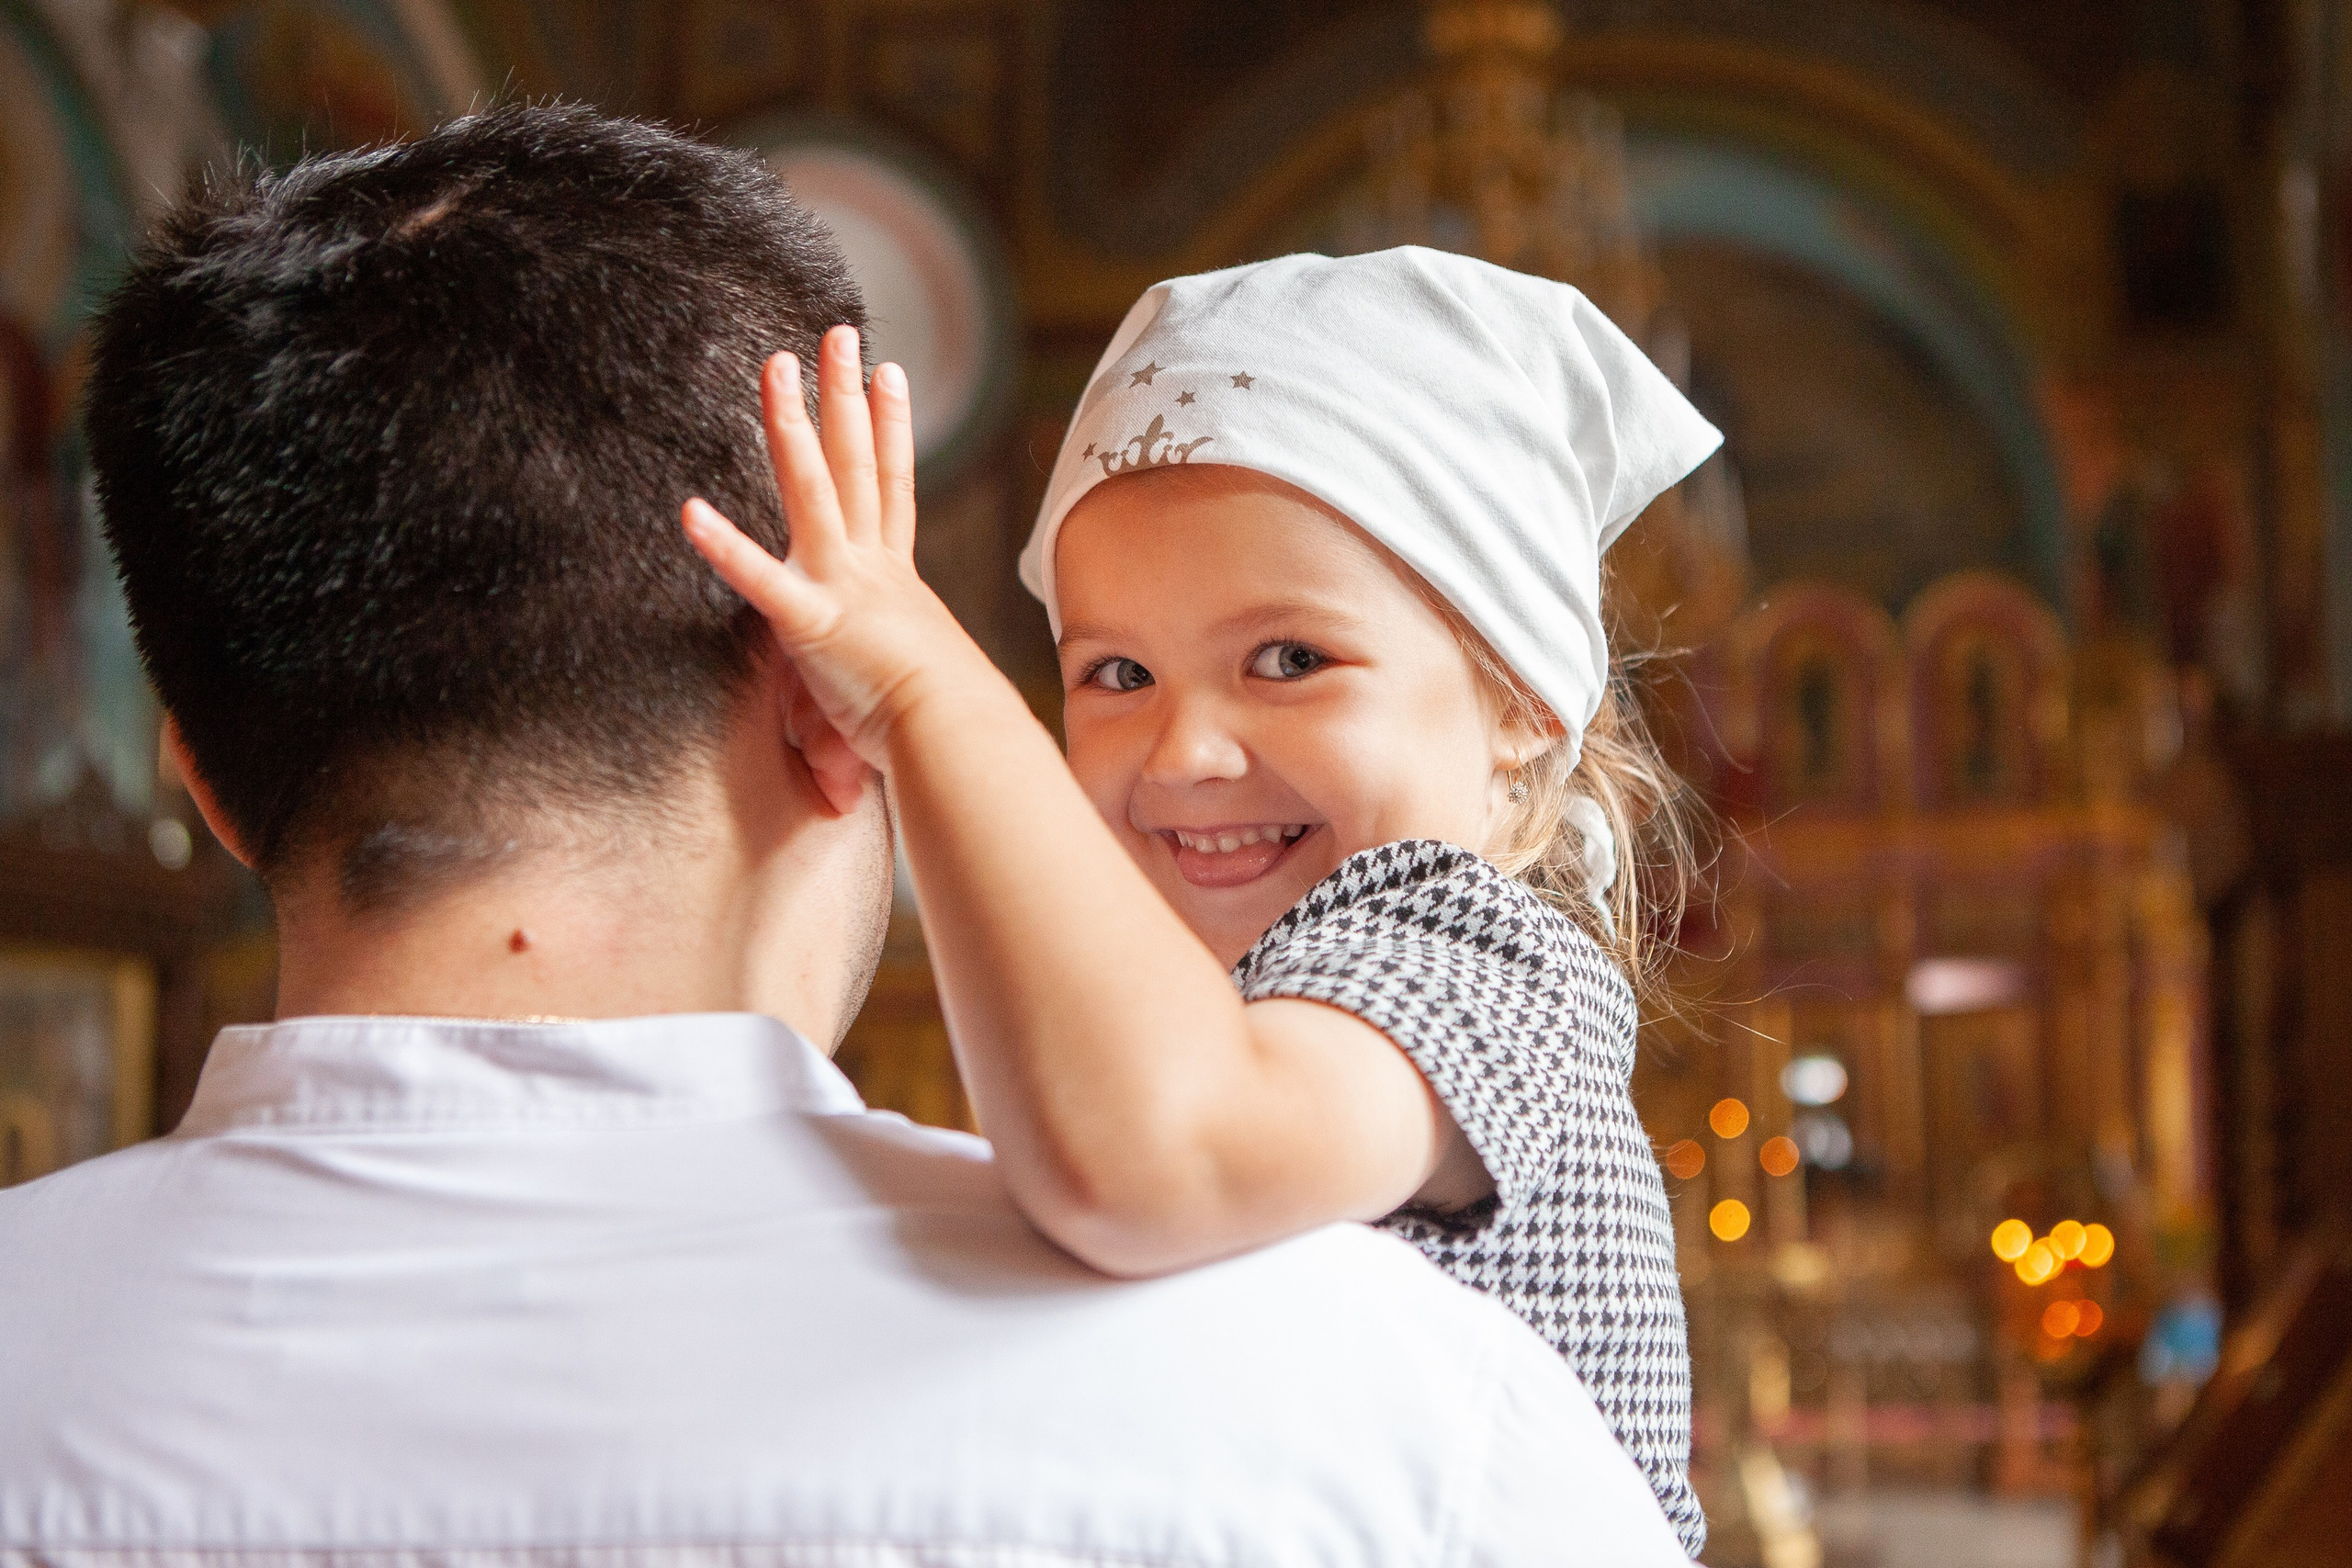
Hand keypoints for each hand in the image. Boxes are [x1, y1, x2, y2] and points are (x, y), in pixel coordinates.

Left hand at [684, 326, 997, 776]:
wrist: (955, 737)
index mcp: (897, 580)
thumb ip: (911, 664)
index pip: (891, 487)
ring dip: (790, 426)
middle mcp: (872, 569)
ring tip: (773, 366)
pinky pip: (759, 579)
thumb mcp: (929, 678)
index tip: (887, 373)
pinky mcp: (811, 624)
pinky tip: (688, 510)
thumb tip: (930, 685)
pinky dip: (724, 546)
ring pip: (813, 491)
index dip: (890, 427)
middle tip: (835, 334)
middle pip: (856, 465)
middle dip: (844, 395)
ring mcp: (842, 588)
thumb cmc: (948, 723)